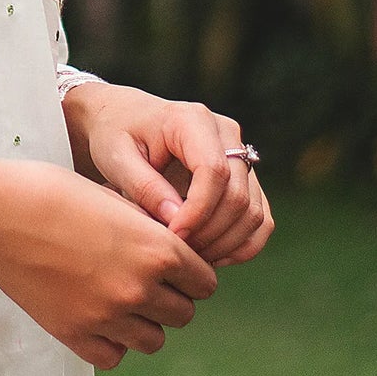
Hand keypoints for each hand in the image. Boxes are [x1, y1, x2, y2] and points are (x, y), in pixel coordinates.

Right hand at [0, 155, 218, 369]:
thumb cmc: (52, 193)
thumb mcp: (115, 200)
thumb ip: (151, 232)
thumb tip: (175, 256)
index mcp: (157, 248)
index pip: (205, 282)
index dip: (190, 272)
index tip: (170, 265)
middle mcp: (140, 286)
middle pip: (184, 314)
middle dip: (169, 298)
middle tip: (141, 279)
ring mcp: (108, 316)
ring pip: (154, 340)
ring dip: (143, 322)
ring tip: (117, 298)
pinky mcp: (77, 335)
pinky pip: (115, 356)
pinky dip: (111, 341)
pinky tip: (94, 315)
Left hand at [62, 82, 274, 266]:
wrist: (124, 119)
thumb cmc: (116, 134)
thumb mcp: (116, 157)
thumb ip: (145, 186)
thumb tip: (176, 219)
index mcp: (192, 120)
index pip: (214, 171)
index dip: (198, 211)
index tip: (172, 236)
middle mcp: (226, 133)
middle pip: (238, 195)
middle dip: (209, 233)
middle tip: (178, 253)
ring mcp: (241, 155)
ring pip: (254, 211)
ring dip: (226, 243)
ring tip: (190, 257)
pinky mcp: (245, 178)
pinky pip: (260, 218)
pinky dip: (241, 244)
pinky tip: (210, 256)